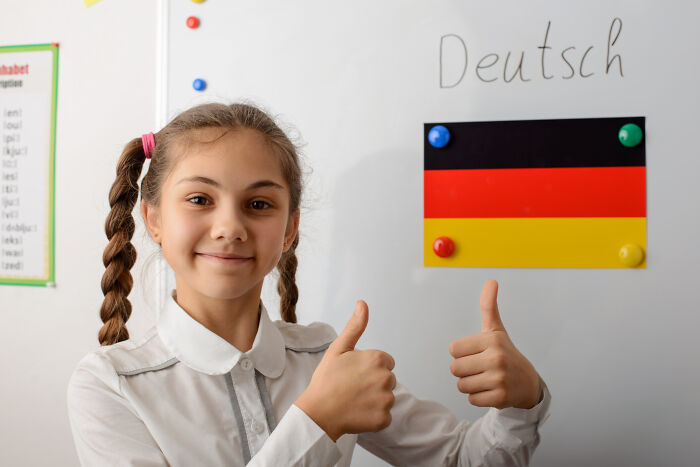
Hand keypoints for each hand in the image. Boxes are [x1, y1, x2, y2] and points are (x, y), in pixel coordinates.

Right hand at [295, 300, 396, 441]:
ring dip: (375, 400)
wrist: (318, 413)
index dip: (370, 367)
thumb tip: (362, 304)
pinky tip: (358, 413)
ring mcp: (386, 399)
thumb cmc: (326, 380)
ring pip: (387, 397)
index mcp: (377, 359)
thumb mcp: (338, 349)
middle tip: (353, 387)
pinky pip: (385, 416)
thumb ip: (355, 327)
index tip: (355, 373)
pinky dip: (374, 416)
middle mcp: (386, 378)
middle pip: (388, 379)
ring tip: (354, 400)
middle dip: (374, 383)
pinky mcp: (384, 419)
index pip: (386, 362)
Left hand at [449, 280, 541, 409]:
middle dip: (464, 371)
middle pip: (455, 369)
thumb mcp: (496, 330)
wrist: (528, 383)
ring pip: (461, 385)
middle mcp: (496, 358)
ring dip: (470, 385)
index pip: (453, 349)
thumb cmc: (506, 354)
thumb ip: (489, 306)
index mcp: (491, 340)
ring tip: (485, 379)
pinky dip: (478, 397)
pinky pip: (471, 399)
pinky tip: (491, 390)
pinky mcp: (500, 398)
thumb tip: (491, 281)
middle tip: (481, 368)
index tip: (477, 353)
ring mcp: (499, 379)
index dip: (462, 353)